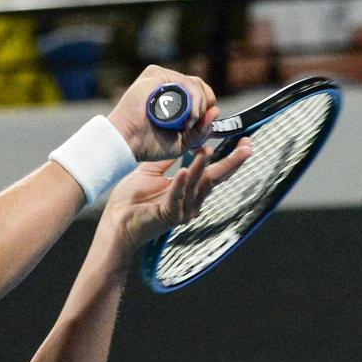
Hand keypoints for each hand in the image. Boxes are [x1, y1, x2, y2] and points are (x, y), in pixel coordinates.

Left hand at [101, 138, 251, 250]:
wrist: (115, 222)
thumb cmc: (131, 200)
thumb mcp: (150, 173)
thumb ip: (167, 159)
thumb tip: (182, 139)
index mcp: (189, 190)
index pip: (214, 171)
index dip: (230, 157)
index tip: (245, 141)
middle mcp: (191, 201)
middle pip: (215, 179)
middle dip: (232, 163)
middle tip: (247, 147)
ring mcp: (181, 209)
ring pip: (197, 186)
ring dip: (203, 167)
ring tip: (208, 149)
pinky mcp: (168, 215)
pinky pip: (176, 197)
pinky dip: (181, 184)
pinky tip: (185, 171)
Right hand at [106, 65, 218, 162]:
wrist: (128, 142)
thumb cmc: (149, 144)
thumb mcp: (183, 142)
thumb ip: (201, 130)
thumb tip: (216, 111)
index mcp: (174, 100)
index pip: (201, 94)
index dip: (206, 107)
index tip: (201, 123)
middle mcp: (168, 87)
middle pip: (200, 85)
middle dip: (205, 105)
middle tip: (194, 123)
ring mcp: (161, 79)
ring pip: (195, 83)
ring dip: (198, 104)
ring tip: (187, 122)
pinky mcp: (154, 75)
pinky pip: (184, 80)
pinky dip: (190, 96)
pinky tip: (184, 113)